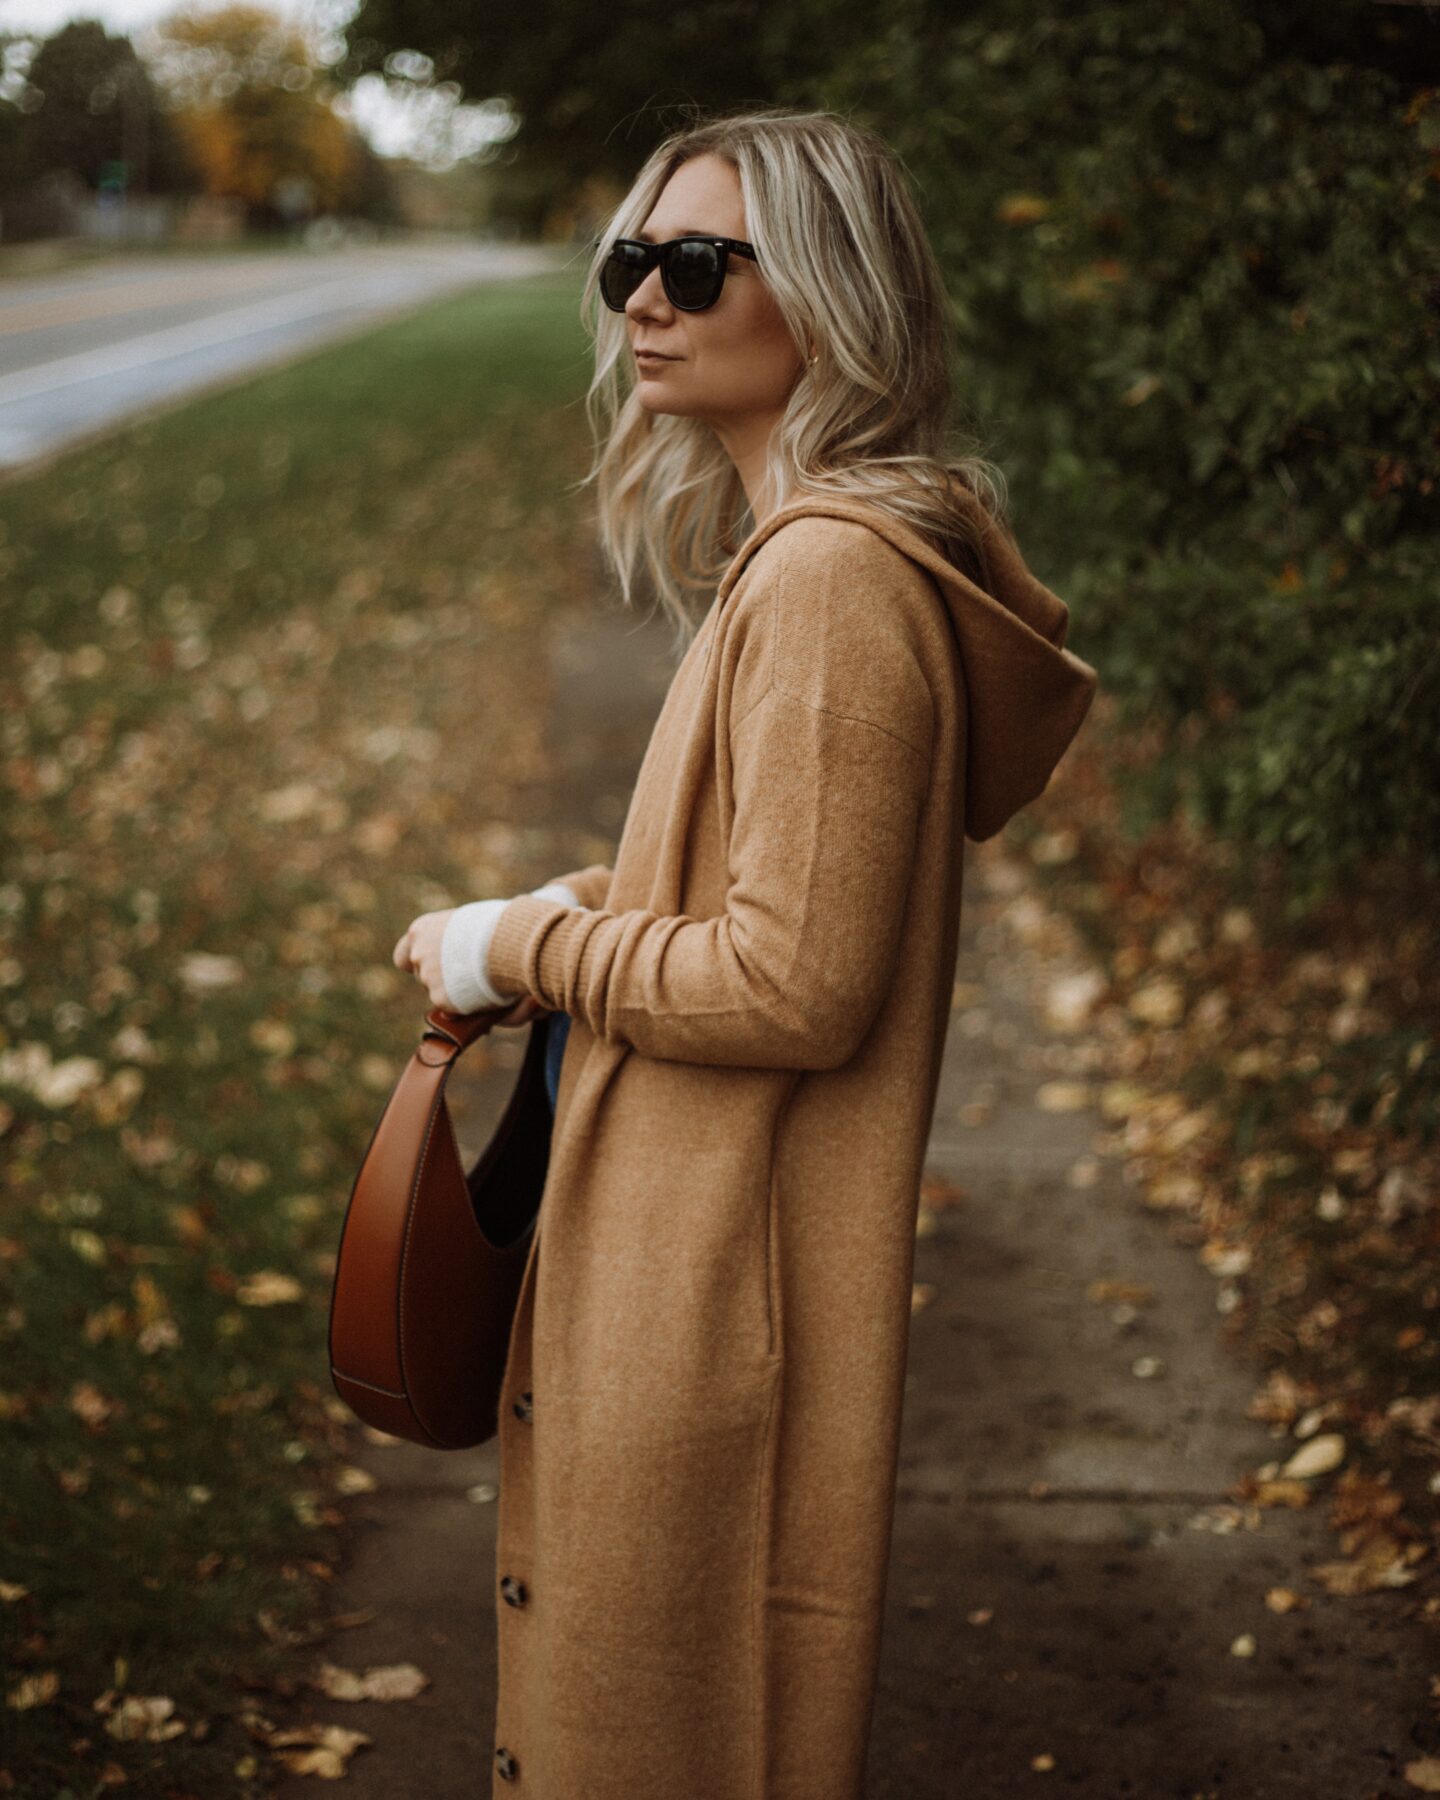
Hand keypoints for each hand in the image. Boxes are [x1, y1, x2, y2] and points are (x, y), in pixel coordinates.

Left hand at [392, 909, 551, 1028]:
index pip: (403, 956)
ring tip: (483, 982)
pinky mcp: (440, 998)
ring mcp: (427, 977)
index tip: (432, 968)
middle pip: (421, 976)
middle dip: (441, 978)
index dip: (418, 964)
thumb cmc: (498, 926)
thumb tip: (469, 954)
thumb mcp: (471, 922)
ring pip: (438, 992)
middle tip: (467, 977)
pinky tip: (485, 992)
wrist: (507, 940)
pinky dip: (467, 1004)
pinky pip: (452, 1007)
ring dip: (455, 991)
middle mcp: (418, 954)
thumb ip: (458, 939)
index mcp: (421, 931)